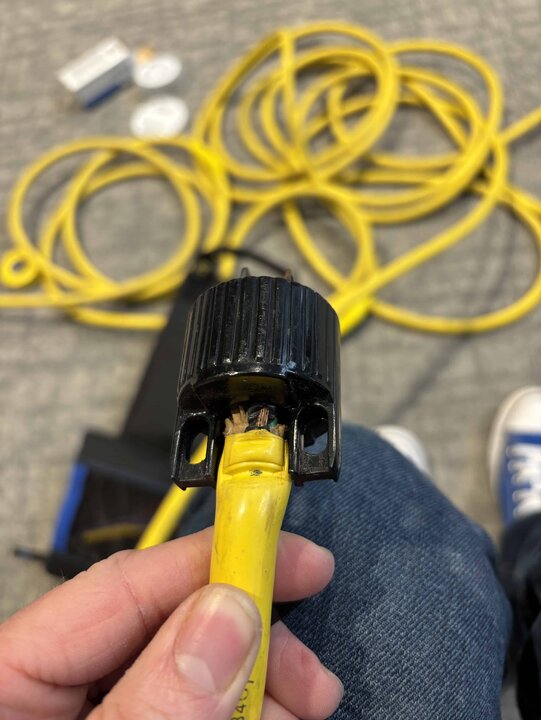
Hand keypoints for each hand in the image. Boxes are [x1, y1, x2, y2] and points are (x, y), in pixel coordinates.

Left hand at [0, 528, 342, 718]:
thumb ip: (153, 700)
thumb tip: (227, 613)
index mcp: (9, 672)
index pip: (131, 579)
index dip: (223, 556)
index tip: (300, 559)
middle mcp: (48, 688)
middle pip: (169, 624)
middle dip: (252, 638)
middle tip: (310, 671)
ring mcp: (88, 715)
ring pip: (190, 671)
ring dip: (255, 683)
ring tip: (302, 708)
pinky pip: (189, 708)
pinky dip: (237, 712)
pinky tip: (271, 719)